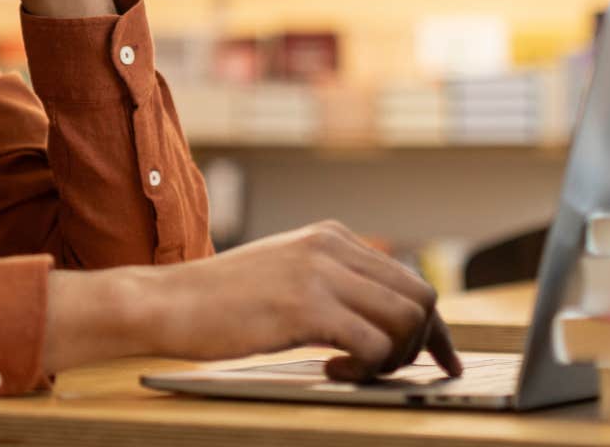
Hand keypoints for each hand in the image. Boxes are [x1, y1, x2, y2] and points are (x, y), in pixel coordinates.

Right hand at [45, 221, 463, 382]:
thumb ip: (330, 282)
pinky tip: (331, 374)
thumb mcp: (284, 273)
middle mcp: (331, 246)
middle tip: (392, 373)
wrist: (165, 302)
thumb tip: (383, 319)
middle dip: (422, 345)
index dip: (435, 327)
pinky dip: (365, 370)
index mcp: (330, 236)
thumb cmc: (218, 301)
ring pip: (406, 321)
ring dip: (393, 359)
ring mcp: (318, 273)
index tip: (444, 359)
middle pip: (421, 297)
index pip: (411, 277)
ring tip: (354, 371)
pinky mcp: (304, 307)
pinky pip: (372, 345)